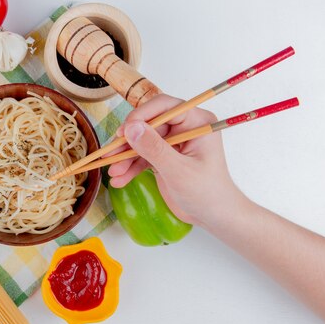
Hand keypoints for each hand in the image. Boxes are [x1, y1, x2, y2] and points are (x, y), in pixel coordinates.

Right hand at [108, 94, 244, 225]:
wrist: (213, 216)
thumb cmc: (207, 193)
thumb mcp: (178, 171)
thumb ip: (154, 148)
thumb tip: (131, 128)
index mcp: (197, 122)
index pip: (165, 107)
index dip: (141, 116)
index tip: (123, 131)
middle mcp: (185, 128)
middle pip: (149, 125)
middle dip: (129, 142)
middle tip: (111, 154)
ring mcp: (174, 143)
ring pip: (142, 141)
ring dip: (126, 157)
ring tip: (113, 172)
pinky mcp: (165, 157)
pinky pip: (143, 156)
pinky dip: (130, 167)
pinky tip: (119, 179)